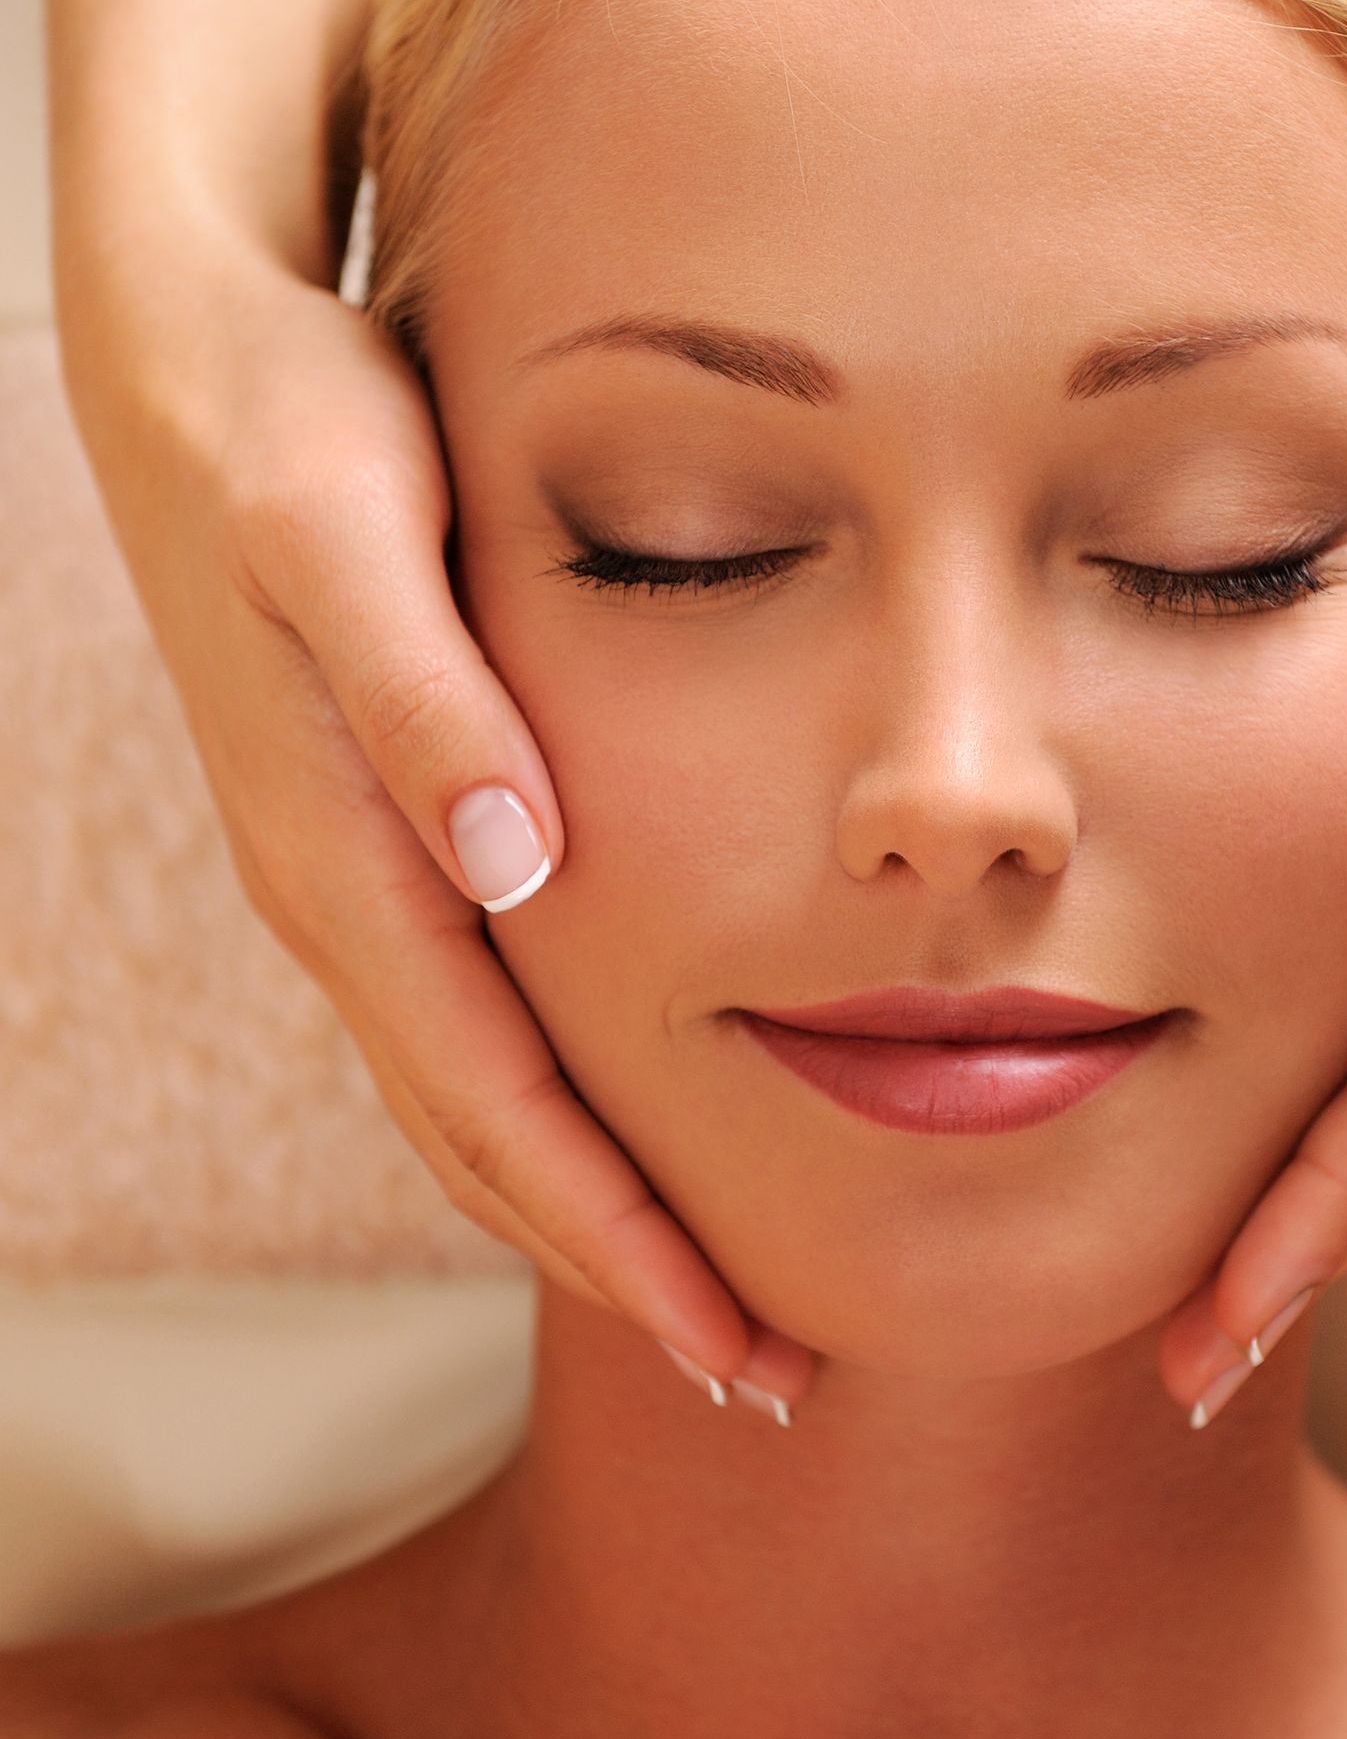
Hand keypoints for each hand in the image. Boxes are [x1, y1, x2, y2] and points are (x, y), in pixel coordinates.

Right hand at [61, 223, 812, 1420]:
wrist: (186, 365)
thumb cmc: (287, 433)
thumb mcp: (345, 538)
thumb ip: (425, 703)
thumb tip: (516, 867)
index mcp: (347, 860)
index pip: (496, 1104)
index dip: (615, 1232)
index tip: (732, 1335)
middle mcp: (344, 901)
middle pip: (486, 1146)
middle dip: (621, 1270)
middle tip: (767, 1373)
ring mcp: (352, 881)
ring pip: (474, 1104)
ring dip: (588, 1216)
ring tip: (715, 1299)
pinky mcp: (374, 841)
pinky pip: (467, 1029)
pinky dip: (550, 1116)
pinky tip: (628, 1131)